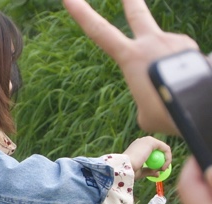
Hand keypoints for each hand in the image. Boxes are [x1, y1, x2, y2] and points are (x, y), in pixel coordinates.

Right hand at [63, 0, 198, 133]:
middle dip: (130, 1)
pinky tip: (189, 85)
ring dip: (167, 69)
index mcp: (131, 56)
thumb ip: (146, 97)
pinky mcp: (194, 48)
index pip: (99, 32)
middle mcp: (152, 42)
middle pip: (137, 14)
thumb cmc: (167, 112)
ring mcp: (175, 42)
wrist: (201, 106)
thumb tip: (160, 87)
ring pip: (165, 54)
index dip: (82, 14)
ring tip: (174, 88)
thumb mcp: (146, 114)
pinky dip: (183, 74)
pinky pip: (183, 63)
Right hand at [122, 136, 171, 178]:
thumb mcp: (140, 172)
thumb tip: (158, 174)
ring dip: (166, 159)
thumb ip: (149, 171)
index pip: (152, 152)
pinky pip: (165, 149)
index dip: (159, 160)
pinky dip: (168, 158)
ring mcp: (146, 140)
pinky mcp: (151, 141)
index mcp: (137, 147)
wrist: (124, 168)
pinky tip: (164, 165)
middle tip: (164, 169)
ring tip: (163, 169)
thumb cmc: (129, 171)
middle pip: (158, 149)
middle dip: (164, 159)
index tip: (160, 170)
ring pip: (163, 148)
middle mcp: (142, 142)